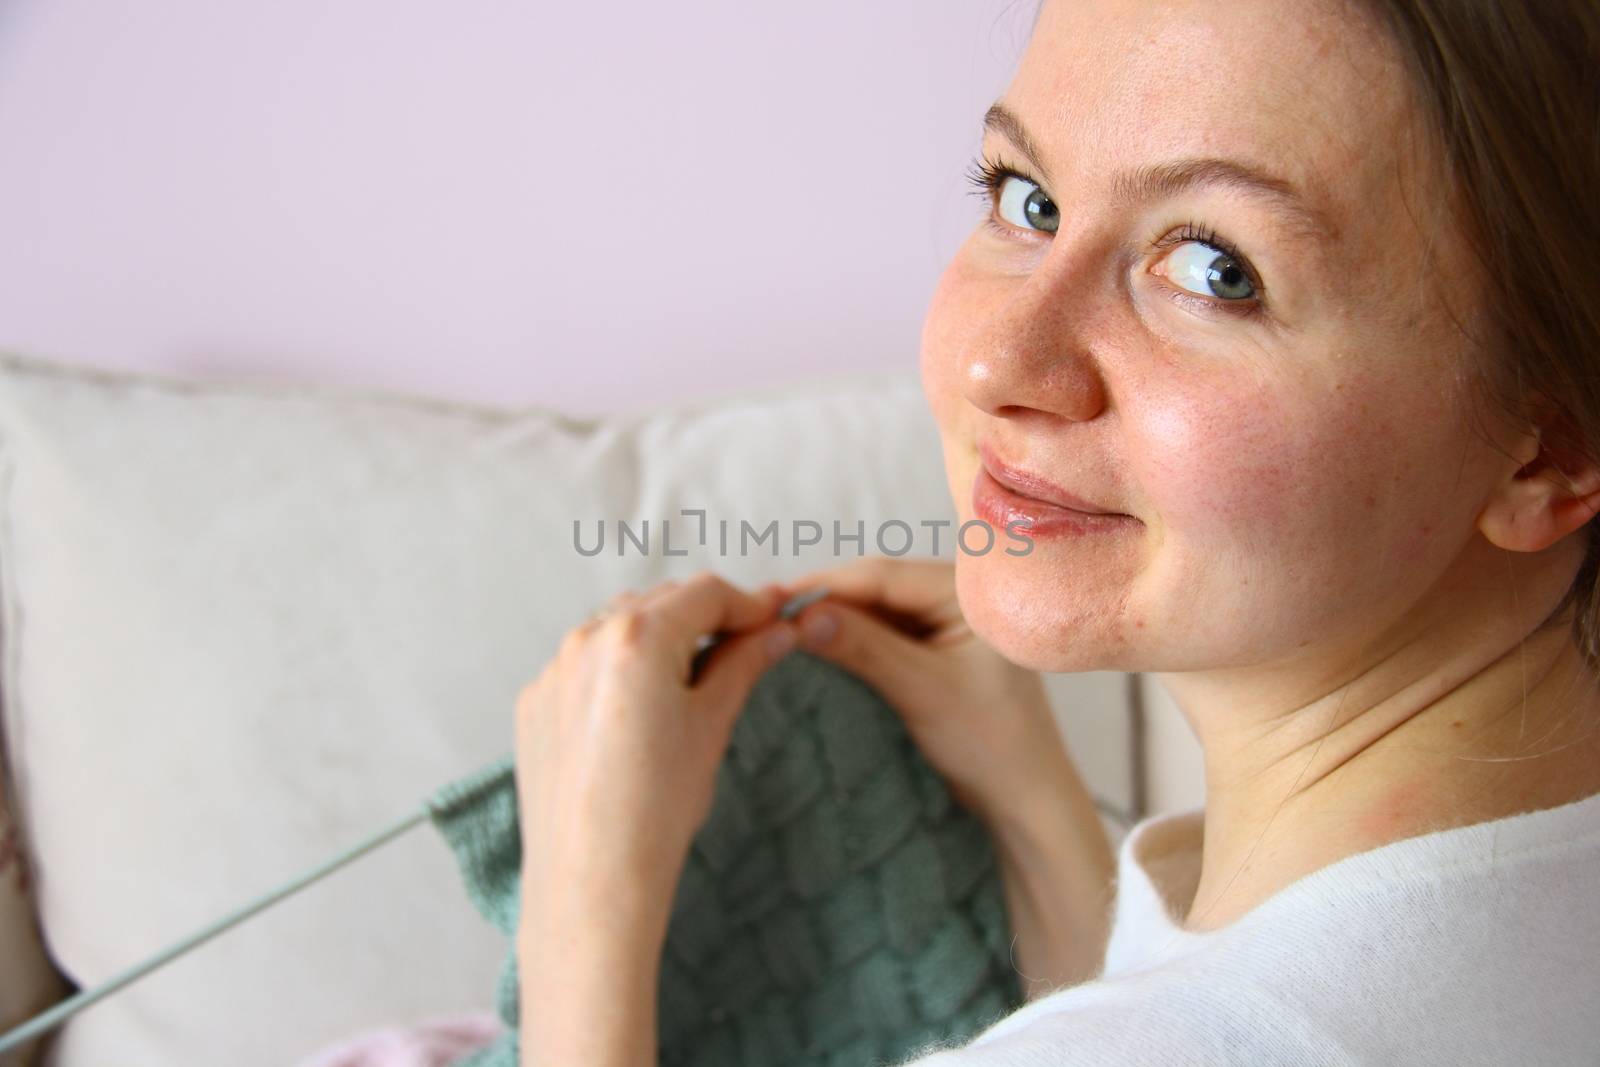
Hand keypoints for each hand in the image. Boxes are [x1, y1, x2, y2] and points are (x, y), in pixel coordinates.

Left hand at [513, 572, 799, 930]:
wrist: (590, 880)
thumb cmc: (656, 809)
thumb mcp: (712, 725)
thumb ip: (744, 664)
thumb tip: (777, 632)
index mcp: (638, 637)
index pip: (706, 592)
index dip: (748, 603)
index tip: (772, 620)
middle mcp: (586, 639)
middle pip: (661, 601)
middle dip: (704, 616)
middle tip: (744, 645)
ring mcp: (553, 670)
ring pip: (617, 627)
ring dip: (658, 637)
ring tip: (690, 679)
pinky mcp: (535, 701)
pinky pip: (583, 665)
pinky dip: (616, 671)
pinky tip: (638, 714)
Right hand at [773, 556, 1066, 827]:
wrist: (1024, 798)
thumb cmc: (990, 743)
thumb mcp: (922, 690)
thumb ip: (865, 648)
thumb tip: (804, 617)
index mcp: (970, 593)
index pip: (882, 576)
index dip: (825, 585)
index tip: (774, 601)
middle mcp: (961, 595)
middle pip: (876, 587)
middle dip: (826, 600)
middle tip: (767, 615)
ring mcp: (949, 621)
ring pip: (877, 609)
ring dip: (835, 619)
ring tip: (782, 629)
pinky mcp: (938, 647)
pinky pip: (886, 631)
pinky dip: (853, 638)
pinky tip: (818, 646)